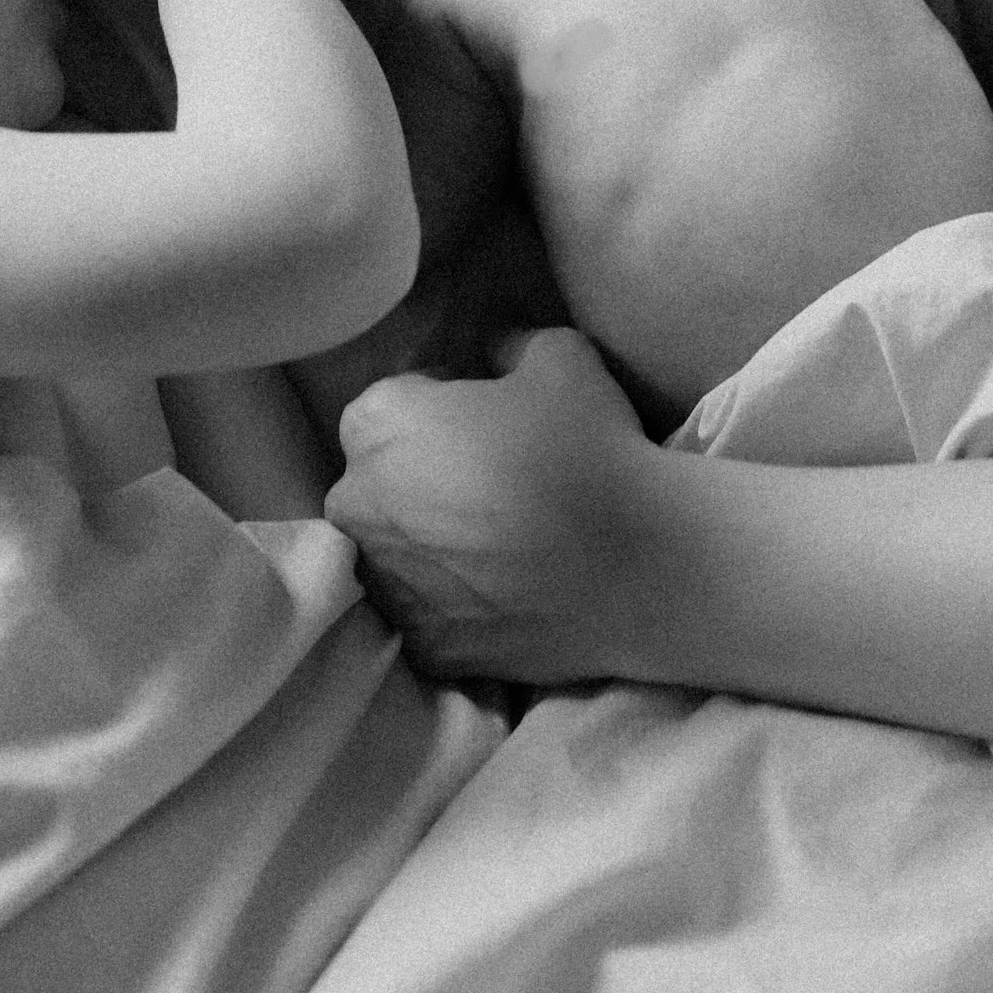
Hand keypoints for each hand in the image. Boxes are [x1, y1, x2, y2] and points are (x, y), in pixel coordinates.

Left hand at [325, 326, 660, 688]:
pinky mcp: (422, 646)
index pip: (391, 406)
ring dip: (430, 544)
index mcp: (377, 424)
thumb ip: (509, 346)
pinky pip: (426, 613)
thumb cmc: (587, 450)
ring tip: (501, 543)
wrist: (635, 567)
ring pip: (396, 553)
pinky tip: (506, 591)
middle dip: (420, 480)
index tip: (486, 427)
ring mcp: (386, 584)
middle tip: (492, 485)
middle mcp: (357, 505)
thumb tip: (496, 355)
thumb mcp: (558, 357)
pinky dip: (454, 603)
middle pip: (379, 482)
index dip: (439, 411)